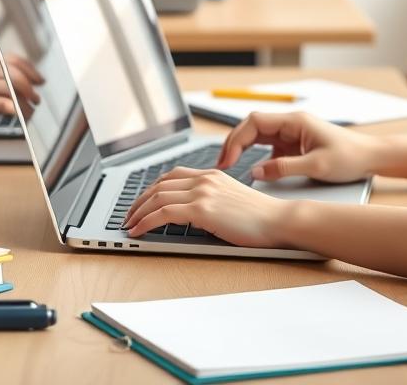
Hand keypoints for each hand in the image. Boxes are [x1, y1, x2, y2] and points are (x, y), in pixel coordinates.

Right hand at [0, 45, 43, 119]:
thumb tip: (1, 54)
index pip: (13, 59)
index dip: (30, 70)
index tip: (38, 79)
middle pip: (17, 74)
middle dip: (32, 87)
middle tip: (37, 96)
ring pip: (13, 90)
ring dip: (27, 102)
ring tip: (30, 109)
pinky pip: (3, 105)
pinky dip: (15, 110)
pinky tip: (18, 115)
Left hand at [123, 168, 293, 246]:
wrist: (279, 221)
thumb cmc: (261, 218)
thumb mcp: (232, 200)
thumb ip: (212, 199)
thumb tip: (190, 213)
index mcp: (212, 175)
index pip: (172, 176)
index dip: (151, 189)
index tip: (141, 202)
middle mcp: (205, 178)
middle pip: (159, 185)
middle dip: (138, 201)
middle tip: (127, 215)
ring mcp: (203, 192)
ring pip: (157, 198)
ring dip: (137, 212)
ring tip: (128, 225)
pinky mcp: (202, 208)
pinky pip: (164, 213)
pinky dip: (146, 222)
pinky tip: (139, 231)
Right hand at [216, 112, 375, 182]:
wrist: (371, 157)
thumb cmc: (350, 157)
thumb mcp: (317, 166)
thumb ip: (284, 168)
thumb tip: (256, 172)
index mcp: (294, 122)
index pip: (254, 122)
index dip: (237, 139)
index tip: (229, 160)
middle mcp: (290, 124)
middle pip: (251, 127)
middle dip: (233, 143)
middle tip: (221, 164)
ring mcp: (291, 134)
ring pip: (257, 136)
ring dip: (241, 149)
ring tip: (227, 166)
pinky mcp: (293, 145)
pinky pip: (267, 147)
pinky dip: (254, 156)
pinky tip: (249, 169)